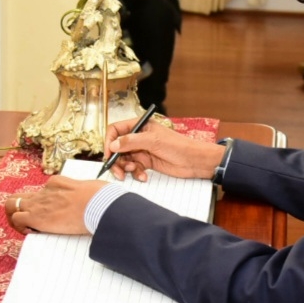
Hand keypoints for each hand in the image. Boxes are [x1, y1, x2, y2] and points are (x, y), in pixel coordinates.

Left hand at [6, 176, 105, 235]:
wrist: (98, 205)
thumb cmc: (101, 197)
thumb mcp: (93, 188)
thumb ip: (85, 192)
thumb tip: (91, 196)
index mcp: (58, 182)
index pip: (43, 190)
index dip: (44, 203)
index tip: (52, 213)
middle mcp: (45, 190)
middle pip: (23, 196)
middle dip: (22, 207)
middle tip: (31, 220)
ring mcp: (39, 203)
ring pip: (12, 204)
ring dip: (15, 215)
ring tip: (25, 227)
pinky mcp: (36, 217)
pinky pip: (16, 219)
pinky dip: (19, 226)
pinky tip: (29, 231)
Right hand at [102, 118, 220, 182]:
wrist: (194, 161)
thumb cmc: (178, 146)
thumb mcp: (153, 141)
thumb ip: (131, 141)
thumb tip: (113, 145)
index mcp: (140, 126)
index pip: (116, 130)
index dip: (109, 141)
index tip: (108, 154)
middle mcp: (139, 137)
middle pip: (117, 147)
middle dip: (116, 160)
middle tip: (119, 171)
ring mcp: (142, 150)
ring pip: (124, 159)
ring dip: (125, 168)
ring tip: (133, 172)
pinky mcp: (146, 162)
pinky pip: (133, 168)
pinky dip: (135, 173)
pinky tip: (143, 176)